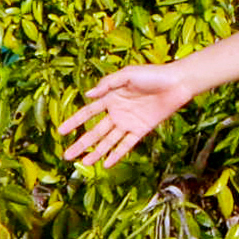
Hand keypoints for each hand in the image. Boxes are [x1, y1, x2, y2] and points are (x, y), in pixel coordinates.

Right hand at [58, 56, 208, 170]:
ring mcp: (129, 122)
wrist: (177, 83)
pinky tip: (107, 163)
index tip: (60, 131)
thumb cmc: (153, 74)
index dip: (74, 121)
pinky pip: (127, 144)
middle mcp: (117, 112)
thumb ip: (108, 84)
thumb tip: (88, 95)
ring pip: (108, 141)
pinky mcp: (142, 129)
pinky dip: (117, 154)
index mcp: (111, 97)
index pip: (88, 112)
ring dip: (96, 152)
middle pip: (95, 131)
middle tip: (66, 155)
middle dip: (81, 143)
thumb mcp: (128, 74)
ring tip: (83, 163)